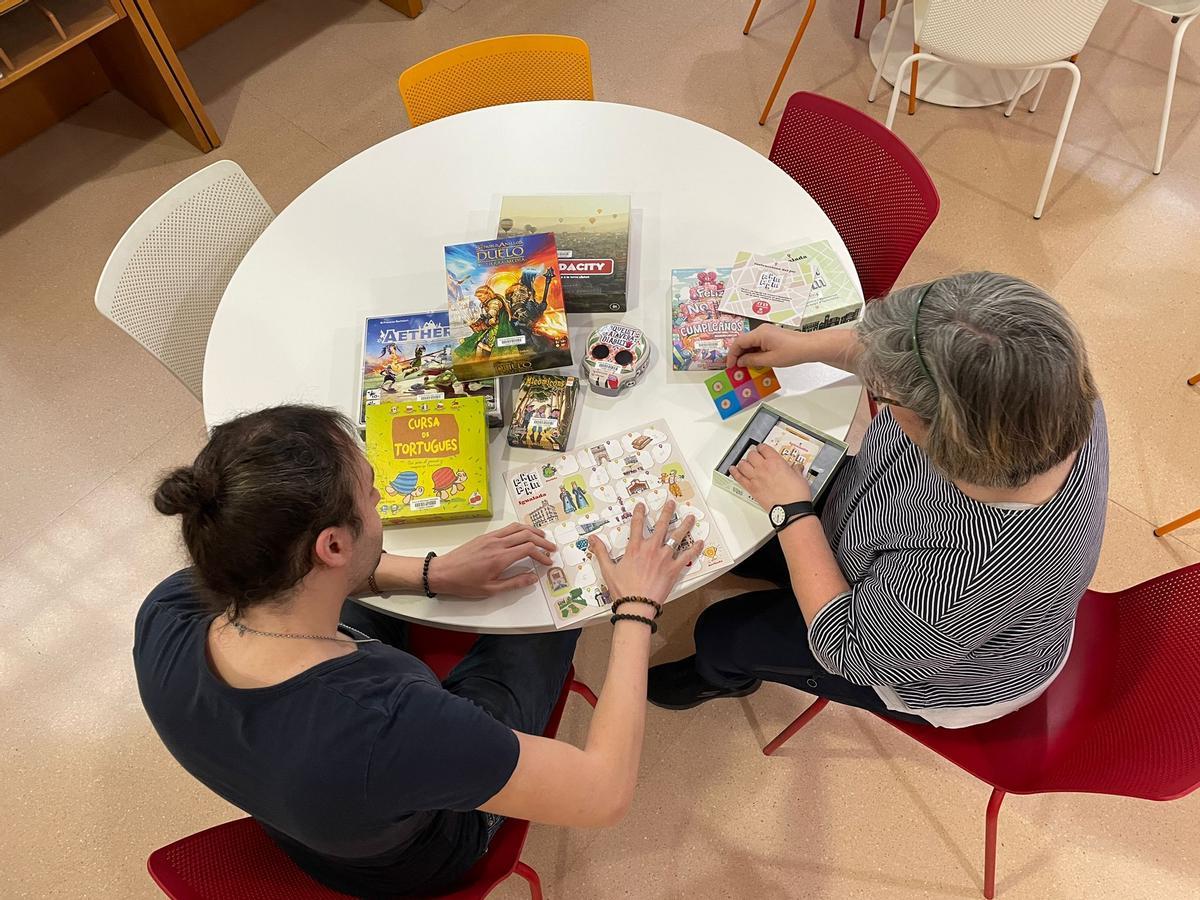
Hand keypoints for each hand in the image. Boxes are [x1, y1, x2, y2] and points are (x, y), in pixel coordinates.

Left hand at [429, 523, 555, 597]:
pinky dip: (520, 529)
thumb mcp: (491, 589)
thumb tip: (533, 577)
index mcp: (500, 558)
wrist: (443, 572)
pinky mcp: (485, 536)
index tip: (548, 561)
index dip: (541, 554)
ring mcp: (491, 537)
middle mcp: (497, 543)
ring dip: (532, 531)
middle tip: (551, 548)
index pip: (528, 549)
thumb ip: (514, 583)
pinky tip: (523, 535)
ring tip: (542, 537)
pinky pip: (507, 528)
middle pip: (526, 535)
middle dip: (542, 541)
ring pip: (517, 527)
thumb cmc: (464, 583)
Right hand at [588, 500, 704, 605]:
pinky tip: (700, 542)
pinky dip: (694, 549)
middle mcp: (651, 549)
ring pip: (677, 537)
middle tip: (672, 503)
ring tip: (691, 517)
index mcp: (635, 548)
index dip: (640, 513)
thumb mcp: (608, 569)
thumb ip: (600, 552)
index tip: (642, 505)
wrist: (636, 605)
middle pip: (662, 525)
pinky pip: (687, 556)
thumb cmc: (622, 589)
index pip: (637, 525)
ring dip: (685, 525)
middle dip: (667, 512)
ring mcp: (664, 558)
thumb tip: (591, 539)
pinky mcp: (674, 569)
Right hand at [725, 324, 809, 369]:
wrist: (809, 347)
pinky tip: (754, 361)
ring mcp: (767, 332)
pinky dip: (753, 352)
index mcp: (759, 333)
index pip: (738, 342)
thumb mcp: (770, 360)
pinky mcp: (771, 336)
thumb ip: (752, 360)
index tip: (730, 365)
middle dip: (737, 354)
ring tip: (744, 366)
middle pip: (743, 341)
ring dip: (746, 354)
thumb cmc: (792, 352)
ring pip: (750, 343)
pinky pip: (757, 343)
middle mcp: (761, 330)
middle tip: (735, 367)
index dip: (732, 355)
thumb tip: (741, 362)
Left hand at [729, 444, 811, 511]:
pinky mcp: (752, 489)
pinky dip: (735, 472)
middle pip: (751, 454)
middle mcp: (763, 468)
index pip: (764, 448)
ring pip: (743, 464)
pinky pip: (739, 478)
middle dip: (753, 454)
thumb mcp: (800, 478)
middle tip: (755, 456)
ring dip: (744, 462)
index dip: (762, 447)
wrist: (791, 509)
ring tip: (745, 463)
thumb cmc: (796, 495)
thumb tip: (797, 468)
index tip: (762, 449)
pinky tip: (733, 469)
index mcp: (775, 462)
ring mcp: (756, 478)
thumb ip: (796, 470)